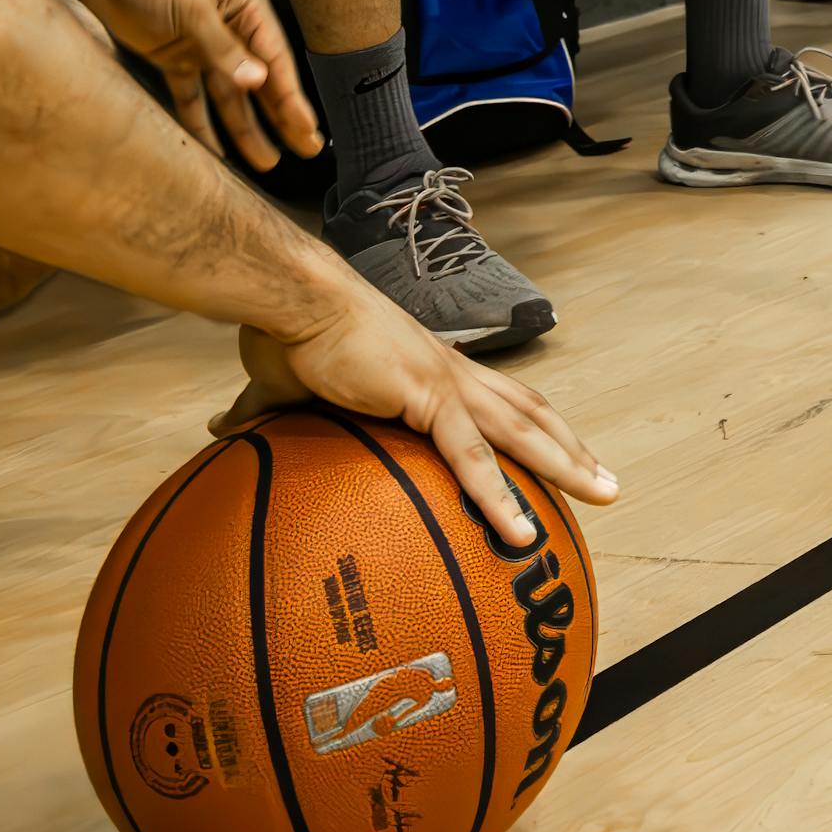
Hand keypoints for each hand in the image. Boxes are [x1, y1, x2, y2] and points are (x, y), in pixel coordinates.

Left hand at [73, 0, 319, 170]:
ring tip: (265, 161)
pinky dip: (201, 123)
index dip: (292, 98)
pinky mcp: (173, 58)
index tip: (306, 129)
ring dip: (245, 128)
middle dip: (280, 118)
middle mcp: (231, 30)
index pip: (276, 61)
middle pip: (259, 83)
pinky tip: (214, 149)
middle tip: (305, 150)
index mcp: (246, 10)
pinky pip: (192, 97)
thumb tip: (257, 81)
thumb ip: (223, 50)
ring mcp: (202, 47)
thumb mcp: (192, 11)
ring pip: (229, 96)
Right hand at [217, 284, 620, 546]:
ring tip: (603, 496)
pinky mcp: (430, 397)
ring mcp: (449, 383)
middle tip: (607, 483)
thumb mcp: (279, 386)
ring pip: (526, 432)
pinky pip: (474, 458)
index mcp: (432, 371)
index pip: (499, 400)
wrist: (289, 300)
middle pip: (533, 412)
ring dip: (568, 465)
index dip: (532, 427)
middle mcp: (455, 373)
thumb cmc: (287, 333)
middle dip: (573, 448)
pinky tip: (520, 532)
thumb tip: (224, 429)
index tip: (559, 455)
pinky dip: (501, 496)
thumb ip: (262, 411)